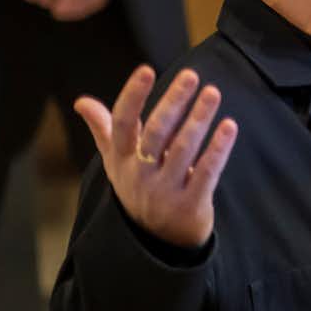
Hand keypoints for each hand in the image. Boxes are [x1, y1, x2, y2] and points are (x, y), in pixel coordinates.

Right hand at [72, 67, 236, 250]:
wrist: (156, 241)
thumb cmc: (138, 189)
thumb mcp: (117, 163)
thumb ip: (104, 129)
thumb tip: (81, 101)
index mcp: (122, 159)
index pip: (123, 124)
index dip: (132, 97)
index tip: (146, 69)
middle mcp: (140, 174)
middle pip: (156, 133)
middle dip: (173, 102)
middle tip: (191, 75)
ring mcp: (165, 190)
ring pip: (182, 150)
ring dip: (199, 119)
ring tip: (213, 93)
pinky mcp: (190, 204)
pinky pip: (206, 173)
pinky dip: (218, 149)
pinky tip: (229, 126)